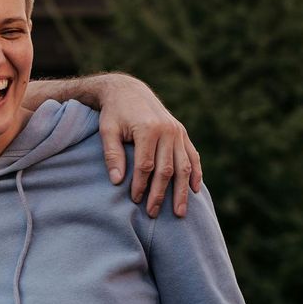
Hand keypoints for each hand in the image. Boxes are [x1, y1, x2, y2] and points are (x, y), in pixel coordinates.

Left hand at [95, 74, 202, 216]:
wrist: (128, 90)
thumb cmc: (114, 113)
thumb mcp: (107, 130)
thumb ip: (112, 155)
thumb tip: (117, 181)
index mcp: (148, 129)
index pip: (145, 165)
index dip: (141, 185)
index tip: (135, 200)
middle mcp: (167, 130)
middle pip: (166, 169)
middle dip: (160, 194)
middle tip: (153, 213)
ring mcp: (177, 131)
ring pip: (183, 167)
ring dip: (181, 191)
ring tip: (180, 212)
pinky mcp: (182, 132)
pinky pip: (192, 156)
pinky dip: (195, 173)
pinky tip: (194, 190)